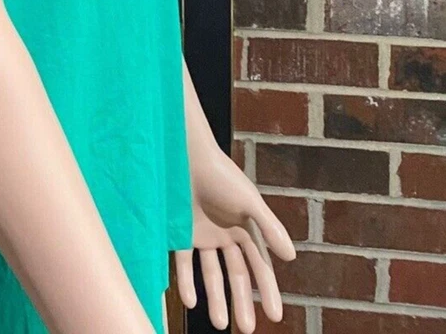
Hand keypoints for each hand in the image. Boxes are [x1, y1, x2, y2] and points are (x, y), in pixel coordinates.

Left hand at [175, 147, 295, 332]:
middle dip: (242, 302)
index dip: (268, 291)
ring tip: (219, 323)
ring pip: (211, 274)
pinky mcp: (180, 234)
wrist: (185, 156)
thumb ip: (269, 228)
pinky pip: (183, 263)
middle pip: (237, 275)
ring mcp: (203, 236)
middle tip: (246, 328)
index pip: (260, 266)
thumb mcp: (249, 201)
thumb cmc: (220, 175)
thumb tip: (291, 258)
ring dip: (215, 298)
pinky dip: (186, 281)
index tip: (276, 317)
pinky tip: (191, 301)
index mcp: (246, 228)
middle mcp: (226, 235)